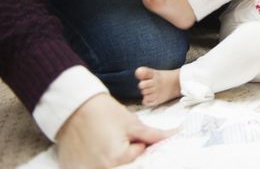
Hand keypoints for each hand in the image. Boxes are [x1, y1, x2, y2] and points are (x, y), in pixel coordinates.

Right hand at [57, 93, 174, 168]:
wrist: (74, 106)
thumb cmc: (105, 112)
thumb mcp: (132, 123)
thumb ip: (154, 135)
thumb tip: (177, 134)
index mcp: (118, 159)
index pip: (139, 153)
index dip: (135, 140)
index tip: (124, 131)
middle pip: (124, 164)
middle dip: (124, 152)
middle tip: (113, 137)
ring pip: (108, 166)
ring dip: (109, 157)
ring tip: (102, 141)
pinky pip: (89, 168)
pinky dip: (93, 161)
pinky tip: (89, 148)